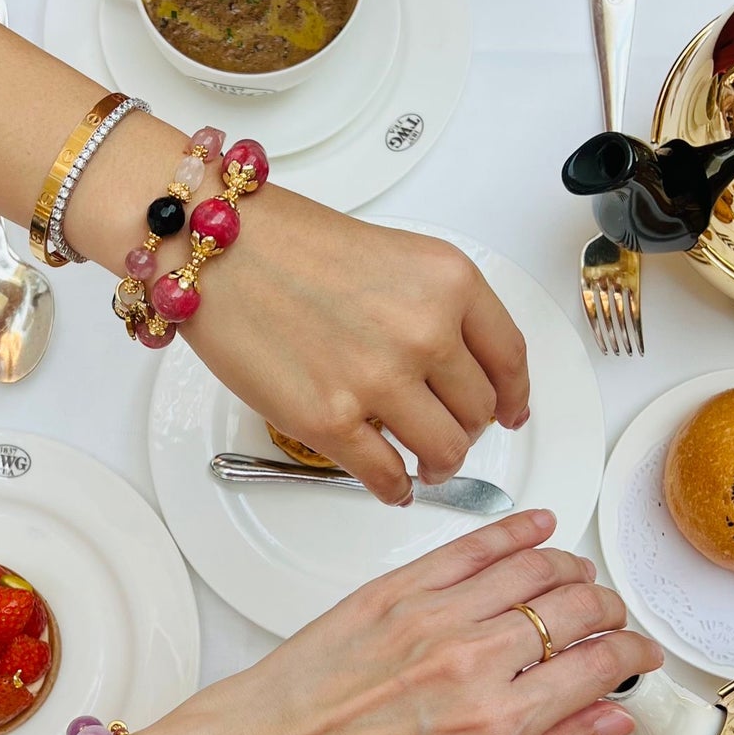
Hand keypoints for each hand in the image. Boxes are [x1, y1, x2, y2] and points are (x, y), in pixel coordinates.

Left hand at [147, 510, 662, 734]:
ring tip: (580, 582)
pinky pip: (473, 544)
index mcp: (496, 723)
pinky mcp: (397, 587)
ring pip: (535, 567)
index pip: (597, 667)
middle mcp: (473, 660)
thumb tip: (611, 722)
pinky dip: (516, 530)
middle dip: (611, 612)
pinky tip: (539, 528)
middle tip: (612, 623)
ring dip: (573, 570)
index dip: (633, 657)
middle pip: (577, 609)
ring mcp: (434, 615)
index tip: (638, 658)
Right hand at [187, 186, 530, 503]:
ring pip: (445, 451)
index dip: (515, 396)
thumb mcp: (395, 254)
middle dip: (468, 430)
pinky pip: (387, 477)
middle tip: (449, 434)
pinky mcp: (331, 421)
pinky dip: (395, 490)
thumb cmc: (287, 244)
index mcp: (449, 282)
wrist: (218, 250)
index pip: (510, 358)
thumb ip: (436, 306)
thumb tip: (462, 367)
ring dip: (439, 466)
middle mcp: (424, 331)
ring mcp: (379, 380)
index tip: (512, 412)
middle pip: (480, 411)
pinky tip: (391, 484)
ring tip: (423, 465)